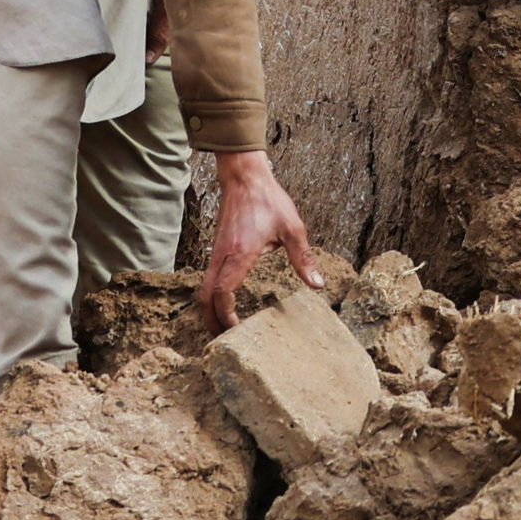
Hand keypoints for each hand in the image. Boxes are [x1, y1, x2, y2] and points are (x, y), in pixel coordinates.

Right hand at [201, 149, 341, 328]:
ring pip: (203, 289)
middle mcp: (222, 256)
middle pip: (205, 298)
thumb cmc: (269, 201)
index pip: (223, 291)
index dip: (225, 314)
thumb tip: (317, 284)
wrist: (245, 178)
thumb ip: (303, 257)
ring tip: (223, 328)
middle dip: (211, 321)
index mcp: (240, 254)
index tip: (236, 329)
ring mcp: (216, 253)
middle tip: (224, 341)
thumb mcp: (292, 228)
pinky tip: (225, 304)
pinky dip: (211, 296)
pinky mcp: (216, 250)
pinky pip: (207, 279)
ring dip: (210, 310)